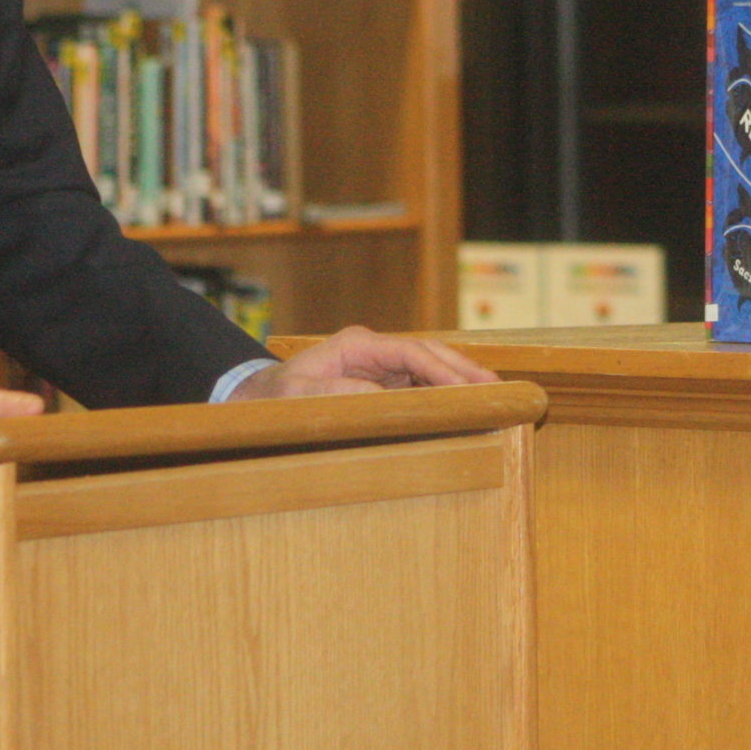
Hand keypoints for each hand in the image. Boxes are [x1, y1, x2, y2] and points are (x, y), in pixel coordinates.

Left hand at [229, 325, 498, 399]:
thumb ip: (340, 393)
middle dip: (463, 369)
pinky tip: (462, 405)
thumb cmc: (273, 399)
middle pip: (429, 354)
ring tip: (491, 395)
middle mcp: (373, 350)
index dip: (443, 370)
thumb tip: (384, 396)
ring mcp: (377, 365)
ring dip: (458, 380)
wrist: (253, 401)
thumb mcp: (300, 396)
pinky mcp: (377, 382)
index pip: (413, 353)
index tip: (469, 388)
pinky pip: (417, 384)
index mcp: (358, 344)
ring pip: (428, 368)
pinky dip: (442, 392)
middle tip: (497, 387)